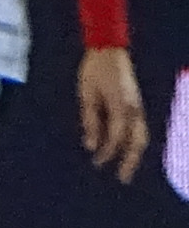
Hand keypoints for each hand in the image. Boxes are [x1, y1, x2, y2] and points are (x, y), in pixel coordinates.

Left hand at [79, 45, 149, 181]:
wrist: (109, 49)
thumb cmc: (93, 71)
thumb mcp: (86, 96)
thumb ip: (90, 120)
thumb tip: (91, 145)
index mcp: (121, 105)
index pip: (116, 136)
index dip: (108, 151)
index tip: (97, 162)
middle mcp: (134, 107)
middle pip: (137, 140)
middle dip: (131, 160)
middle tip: (123, 178)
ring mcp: (137, 105)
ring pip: (141, 134)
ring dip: (134, 153)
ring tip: (126, 169)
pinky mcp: (135, 103)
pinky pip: (137, 127)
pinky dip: (133, 141)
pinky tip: (125, 150)